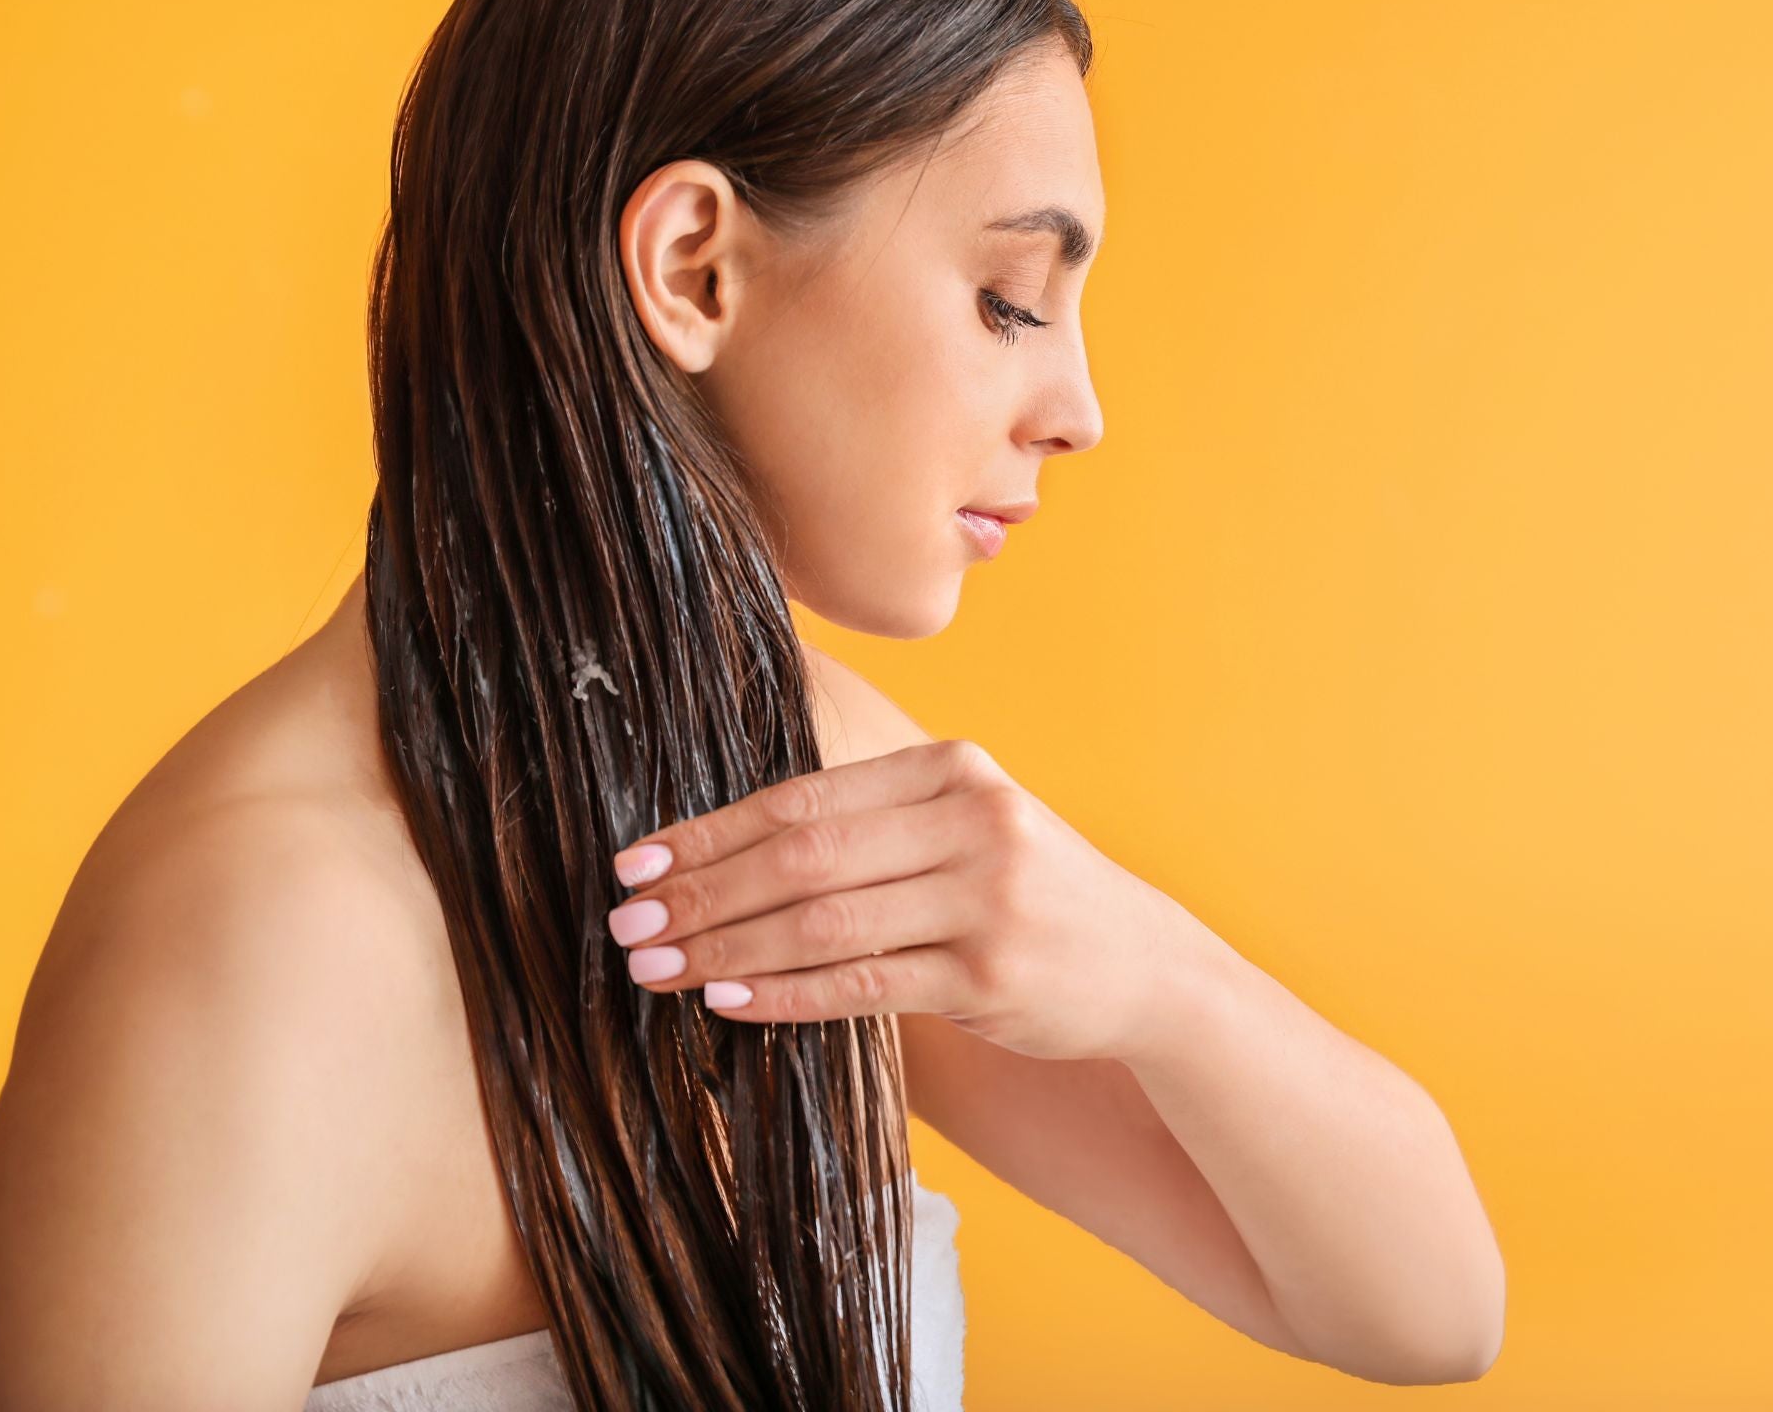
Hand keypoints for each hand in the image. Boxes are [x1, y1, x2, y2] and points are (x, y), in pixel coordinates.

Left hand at [603, 738, 1185, 1063]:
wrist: (1146, 964)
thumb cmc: (1031, 893)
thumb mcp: (969, 828)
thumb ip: (874, 823)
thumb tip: (729, 844)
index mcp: (954, 770)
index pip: (805, 797)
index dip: (711, 830)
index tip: (638, 860)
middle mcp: (973, 822)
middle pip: (803, 857)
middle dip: (702, 892)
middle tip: (626, 922)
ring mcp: (984, 899)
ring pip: (822, 922)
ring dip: (725, 948)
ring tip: (655, 966)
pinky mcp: (988, 975)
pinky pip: (861, 985)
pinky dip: (784, 995)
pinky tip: (727, 1001)